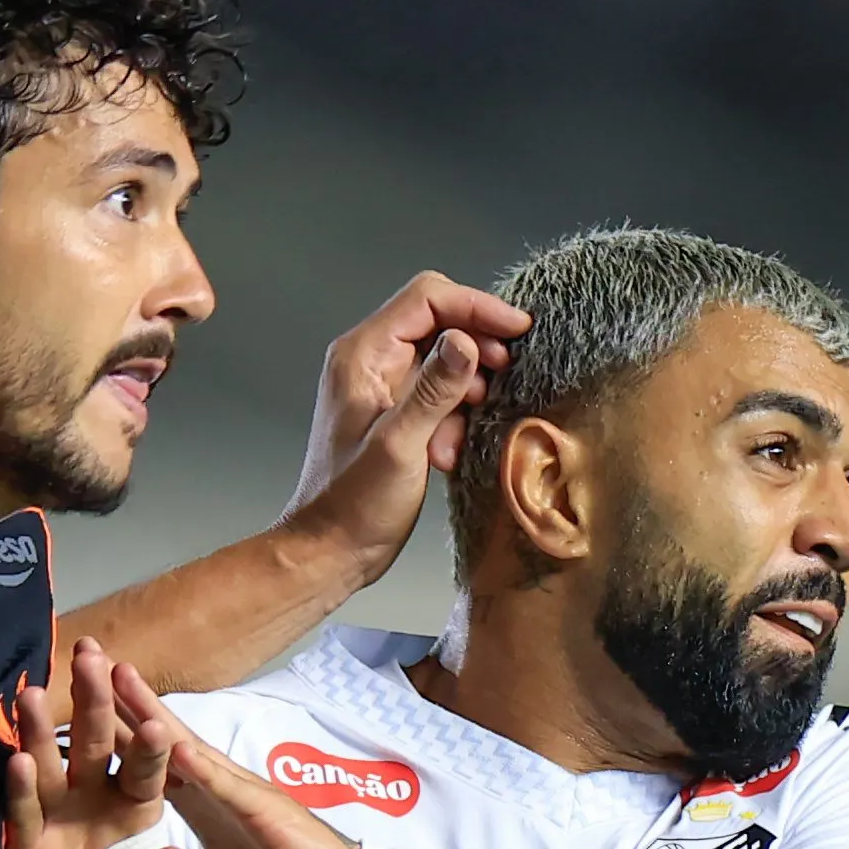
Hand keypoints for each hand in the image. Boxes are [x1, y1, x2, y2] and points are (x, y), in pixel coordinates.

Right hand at [3, 638, 194, 848]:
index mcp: (138, 805)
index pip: (146, 767)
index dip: (149, 743)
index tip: (155, 719)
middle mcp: (96, 797)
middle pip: (95, 741)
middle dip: (92, 699)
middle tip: (89, 655)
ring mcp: (58, 812)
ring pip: (49, 762)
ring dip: (39, 730)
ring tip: (31, 694)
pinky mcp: (26, 839)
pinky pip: (23, 809)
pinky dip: (20, 787)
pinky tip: (15, 761)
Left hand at [105, 670, 363, 848]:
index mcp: (205, 810)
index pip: (150, 765)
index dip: (115, 734)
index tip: (76, 705)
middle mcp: (218, 792)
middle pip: (161, 740)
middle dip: (123, 701)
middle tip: (86, 657)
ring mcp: (242, 798)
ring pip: (189, 749)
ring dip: (153, 715)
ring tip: (118, 677)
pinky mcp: (265, 815)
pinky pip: (228, 789)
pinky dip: (201, 768)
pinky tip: (173, 743)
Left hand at [282, 271, 531, 587]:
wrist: (331, 549)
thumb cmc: (352, 505)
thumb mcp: (399, 446)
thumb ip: (434, 391)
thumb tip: (466, 342)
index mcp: (362, 355)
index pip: (427, 299)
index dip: (476, 307)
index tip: (518, 328)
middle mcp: (370, 362)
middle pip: (438, 322)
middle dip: (478, 344)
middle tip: (509, 372)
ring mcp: (383, 387)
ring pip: (443, 360)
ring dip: (467, 389)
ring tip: (471, 427)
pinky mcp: (396, 414)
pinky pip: (438, 394)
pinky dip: (455, 416)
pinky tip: (450, 453)